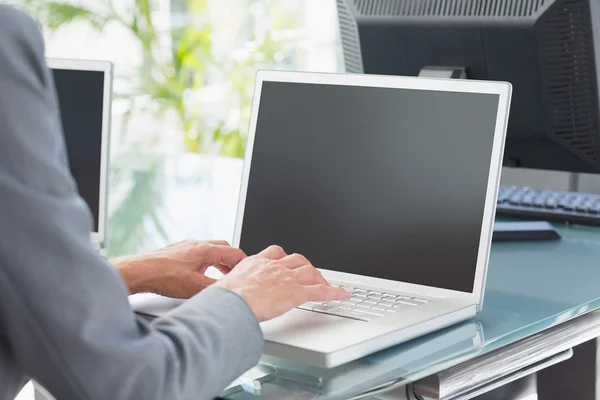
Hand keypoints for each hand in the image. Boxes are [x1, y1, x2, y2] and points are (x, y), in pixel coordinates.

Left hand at [114, 240, 245, 298]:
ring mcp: (186, 246)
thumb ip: (216, 288)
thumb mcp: (196, 288)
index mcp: (206, 250)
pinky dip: (205, 262)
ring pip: (210, 250)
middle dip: (232, 261)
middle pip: (224, 248)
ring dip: (218, 261)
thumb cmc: (164, 277)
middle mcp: (197, 244)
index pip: (234, 253)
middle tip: (236, 273)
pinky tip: (200, 273)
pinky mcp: (176, 251)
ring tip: (220, 275)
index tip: (248, 272)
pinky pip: (197, 253)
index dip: (244, 263)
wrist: (140, 271)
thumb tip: (229, 292)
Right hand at [213, 245, 351, 321]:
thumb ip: (228, 290)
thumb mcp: (222, 289)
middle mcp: (273, 267)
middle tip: (310, 274)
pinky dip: (335, 292)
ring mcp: (286, 278)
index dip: (284, 258)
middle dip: (305, 266)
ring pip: (310, 272)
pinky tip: (345, 293)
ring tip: (326, 284)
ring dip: (319, 278)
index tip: (286, 262)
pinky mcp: (296, 293)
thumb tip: (217, 300)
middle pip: (296, 260)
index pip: (275, 253)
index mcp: (255, 263)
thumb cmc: (222, 300)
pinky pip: (321, 291)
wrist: (230, 302)